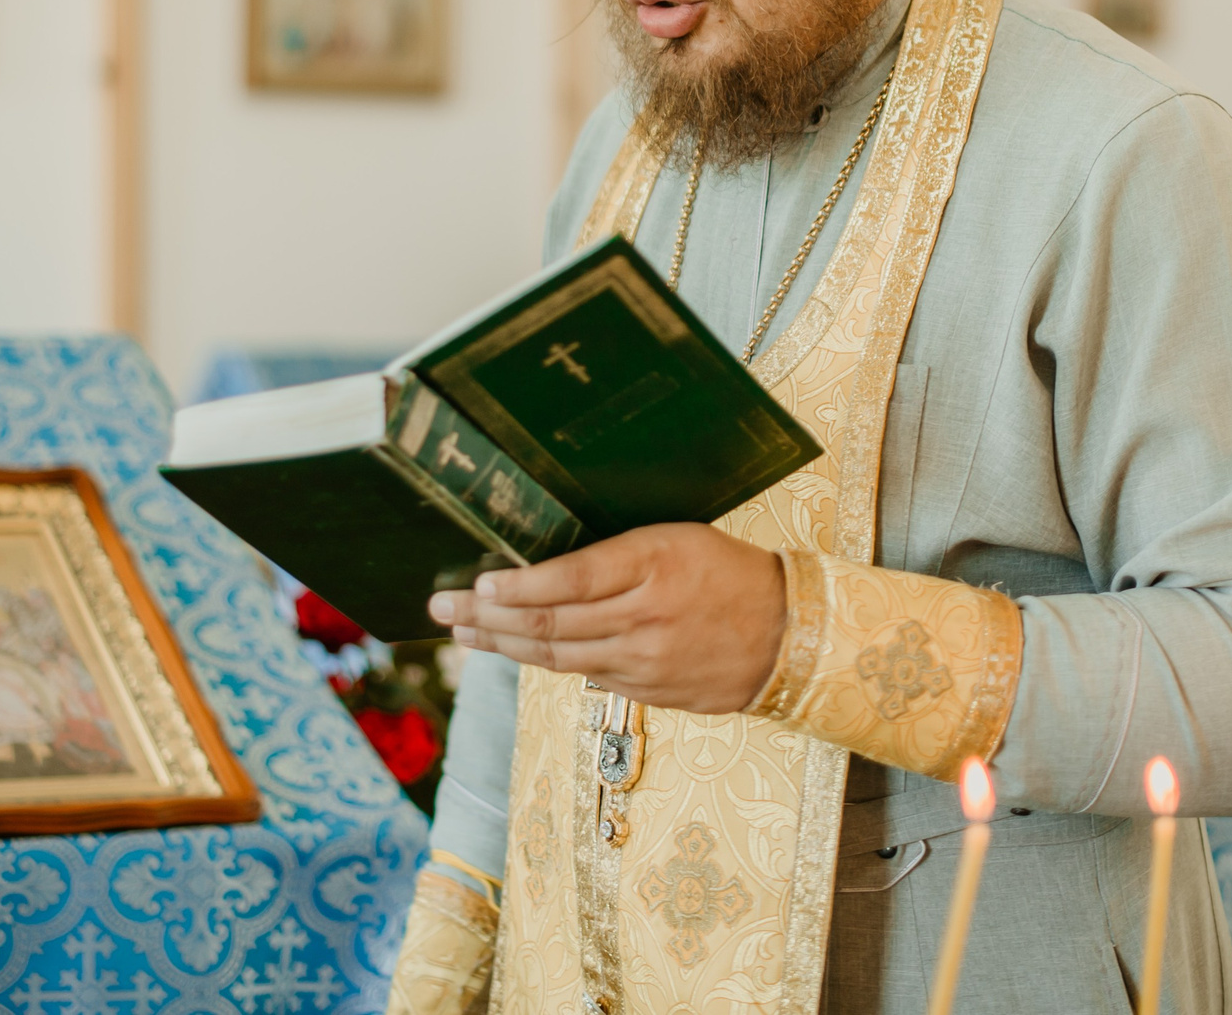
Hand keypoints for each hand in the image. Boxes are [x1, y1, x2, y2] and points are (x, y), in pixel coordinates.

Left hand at [428, 524, 786, 714]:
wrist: (787, 635)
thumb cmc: (727, 573)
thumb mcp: (676, 538)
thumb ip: (617, 556)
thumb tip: (548, 573)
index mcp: (654, 564)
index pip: (571, 579)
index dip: (519, 586)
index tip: (479, 585)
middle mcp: (645, 616)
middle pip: (552, 623)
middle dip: (488, 617)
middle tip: (443, 610)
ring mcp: (645, 662)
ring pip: (558, 656)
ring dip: (503, 646)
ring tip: (464, 634)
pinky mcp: (648, 693)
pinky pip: (585, 677)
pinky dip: (544, 664)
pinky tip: (515, 653)